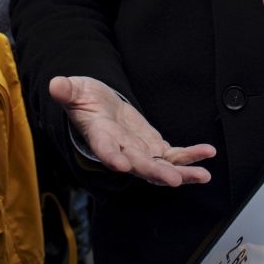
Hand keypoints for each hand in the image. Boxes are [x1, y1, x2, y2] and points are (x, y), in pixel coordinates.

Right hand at [49, 76, 215, 186]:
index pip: (104, 148)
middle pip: (139, 164)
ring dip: (182, 172)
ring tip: (202, 176)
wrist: (98, 107)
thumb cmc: (84, 100)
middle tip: (173, 180)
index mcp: (100, 136)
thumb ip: (67, 91)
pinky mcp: (153, 146)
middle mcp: (121, 150)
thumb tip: (56, 84)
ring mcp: (139, 151)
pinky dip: (190, 156)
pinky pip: (174, 155)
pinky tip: (207, 154)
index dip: (112, 157)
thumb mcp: (75, 91)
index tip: (121, 165)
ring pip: (161, 167)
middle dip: (156, 172)